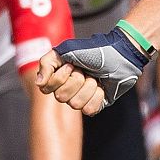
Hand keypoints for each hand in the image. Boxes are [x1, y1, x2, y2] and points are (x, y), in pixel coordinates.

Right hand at [35, 26, 150, 115]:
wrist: (120, 54)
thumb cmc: (93, 50)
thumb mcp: (66, 50)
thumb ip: (47, 63)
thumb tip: (39, 84)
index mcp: (58, 77)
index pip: (47, 88)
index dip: (60, 77)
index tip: (71, 65)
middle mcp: (67, 90)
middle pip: (62, 98)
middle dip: (77, 81)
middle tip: (85, 71)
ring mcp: (81, 98)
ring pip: (77, 105)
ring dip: (89, 87)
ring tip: (95, 77)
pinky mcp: (95, 104)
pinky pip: (90, 109)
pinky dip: (98, 96)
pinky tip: (102, 86)